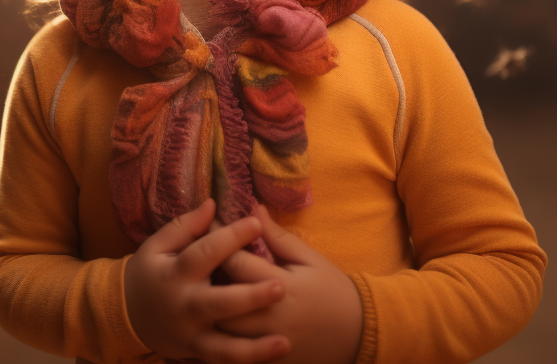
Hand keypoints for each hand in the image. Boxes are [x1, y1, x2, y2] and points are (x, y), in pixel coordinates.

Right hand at [123, 197, 290, 363]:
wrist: (126, 313)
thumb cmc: (150, 272)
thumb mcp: (157, 244)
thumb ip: (185, 226)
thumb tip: (213, 204)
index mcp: (176, 273)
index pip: (205, 252)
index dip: (231, 237)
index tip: (256, 223)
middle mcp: (185, 305)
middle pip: (220, 302)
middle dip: (250, 296)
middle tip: (281, 287)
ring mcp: (192, 333)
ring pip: (225, 344)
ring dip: (255, 346)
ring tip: (284, 341)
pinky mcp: (197, 352)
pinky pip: (225, 359)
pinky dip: (248, 359)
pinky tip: (274, 354)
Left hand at [215, 205, 363, 363]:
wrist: (358, 334)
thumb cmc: (332, 289)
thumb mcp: (309, 259)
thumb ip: (277, 236)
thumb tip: (253, 208)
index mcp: (281, 285)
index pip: (235, 261)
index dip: (218, 241)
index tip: (207, 228)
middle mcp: (270, 316)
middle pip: (220, 296)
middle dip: (206, 278)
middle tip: (198, 262)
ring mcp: (266, 342)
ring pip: (221, 327)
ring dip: (209, 309)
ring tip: (202, 290)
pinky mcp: (268, 360)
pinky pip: (233, 351)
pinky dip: (220, 335)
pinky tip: (214, 319)